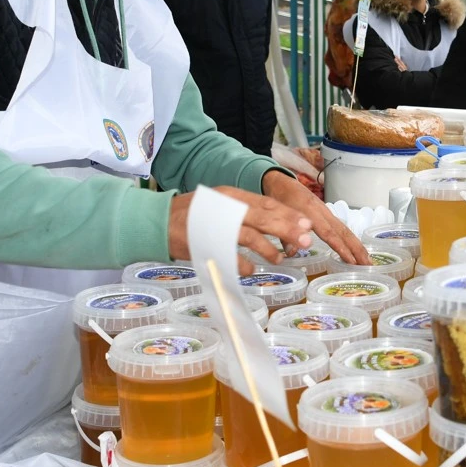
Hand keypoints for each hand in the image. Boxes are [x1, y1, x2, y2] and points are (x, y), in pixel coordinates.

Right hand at [167, 186, 311, 271]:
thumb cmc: (194, 215)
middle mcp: (225, 207)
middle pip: (262, 217)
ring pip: (247, 234)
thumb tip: (277, 221)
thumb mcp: (221, 205)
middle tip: (306, 240)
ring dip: (267, 248)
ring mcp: (213, 225)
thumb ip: (245, 211)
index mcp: (232, 196)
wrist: (157, 220)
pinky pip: (227, 255)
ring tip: (279, 258)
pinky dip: (241, 264)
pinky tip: (250, 270)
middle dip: (287, 229)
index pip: (266, 203)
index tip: (308, 223)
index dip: (288, 214)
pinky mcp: (202, 243)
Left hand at [262, 170, 370, 264]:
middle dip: (356, 248)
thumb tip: (292, 253)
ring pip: (344, 229)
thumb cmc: (278, 199)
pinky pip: (341, 227)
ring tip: (366, 260)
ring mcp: (326, 211)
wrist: (280, 182)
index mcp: (311, 212)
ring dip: (356, 245)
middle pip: (343, 231)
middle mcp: (322, 211)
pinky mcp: (326, 213)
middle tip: (368, 264)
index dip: (341, 248)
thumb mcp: (276, 217)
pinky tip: (354, 248)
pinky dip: (350, 238)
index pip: (329, 233)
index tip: (352, 261)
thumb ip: (284, 235)